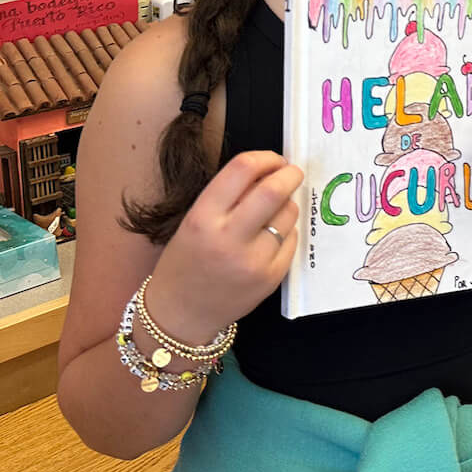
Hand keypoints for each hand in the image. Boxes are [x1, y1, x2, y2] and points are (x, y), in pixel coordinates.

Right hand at [143, 151, 301, 339]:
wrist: (180, 314)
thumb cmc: (185, 261)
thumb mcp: (194, 221)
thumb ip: (228, 197)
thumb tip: (268, 171)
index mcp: (202, 218)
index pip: (242, 170)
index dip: (265, 157)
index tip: (274, 159)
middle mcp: (228, 239)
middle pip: (273, 191)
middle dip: (289, 174)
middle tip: (291, 172)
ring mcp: (252, 262)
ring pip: (288, 215)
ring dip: (288, 204)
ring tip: (275, 210)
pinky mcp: (270, 279)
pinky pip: (292, 241)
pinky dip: (288, 231)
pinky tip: (273, 236)